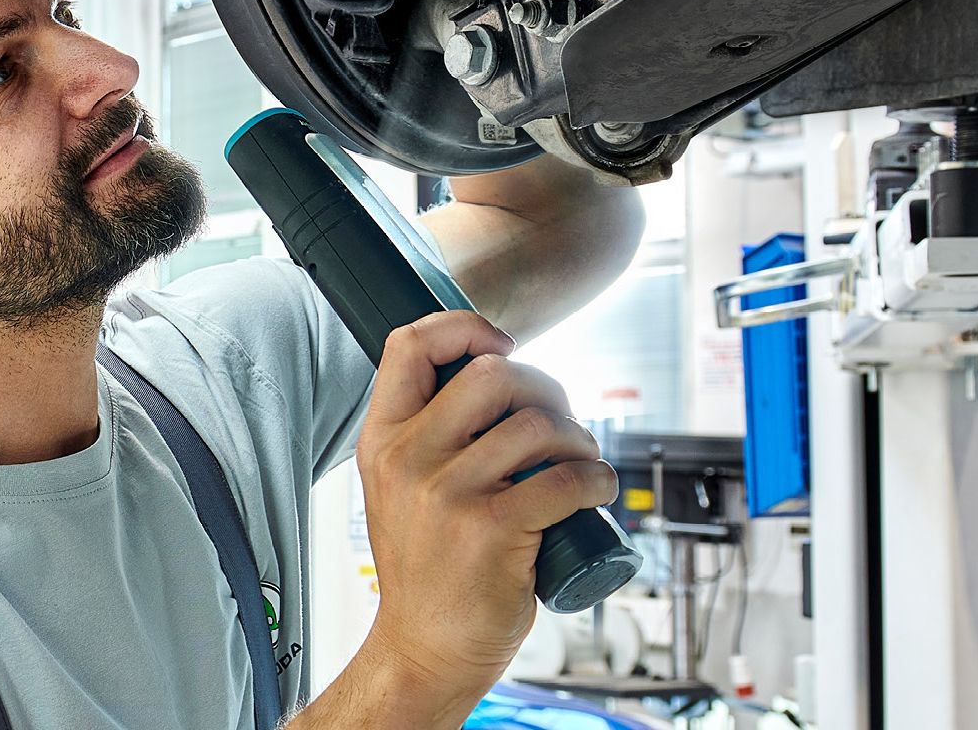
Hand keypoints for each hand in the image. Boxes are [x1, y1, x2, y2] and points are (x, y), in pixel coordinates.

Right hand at [355, 309, 617, 702]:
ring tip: (579, 460)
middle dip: (543, 388)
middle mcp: (408, 460)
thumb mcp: (398, 488)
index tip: (501, 345)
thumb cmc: (427, 569)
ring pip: (536, 423)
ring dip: (577, 436)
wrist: (425, 649)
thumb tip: (493, 375)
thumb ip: (426, 433)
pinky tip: (595, 488)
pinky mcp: (492, 529)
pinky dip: (595, 478)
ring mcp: (448, 494)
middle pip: (491, 375)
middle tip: (557, 421)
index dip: (464, 328)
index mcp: (381, 441)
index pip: (410, 345)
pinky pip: (565, 477)